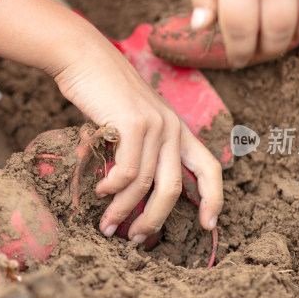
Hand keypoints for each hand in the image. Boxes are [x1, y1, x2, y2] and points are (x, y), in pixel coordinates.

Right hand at [0, 0, 222, 240]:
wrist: (84, 58)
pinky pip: (126, 170)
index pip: (209, 167)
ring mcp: (155, 124)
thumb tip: (130, 194)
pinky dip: (112, 188)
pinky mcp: (133, 123)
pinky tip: (98, 191)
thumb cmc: (102, 93)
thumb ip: (139, 151)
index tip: (208, 226)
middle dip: (153, 220)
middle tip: (134, 239)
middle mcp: (173, 127)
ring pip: (144, 184)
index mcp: (177, 129)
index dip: (214, 199)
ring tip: (106, 225)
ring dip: (123, 210)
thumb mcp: (130, 122)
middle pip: (173, 188)